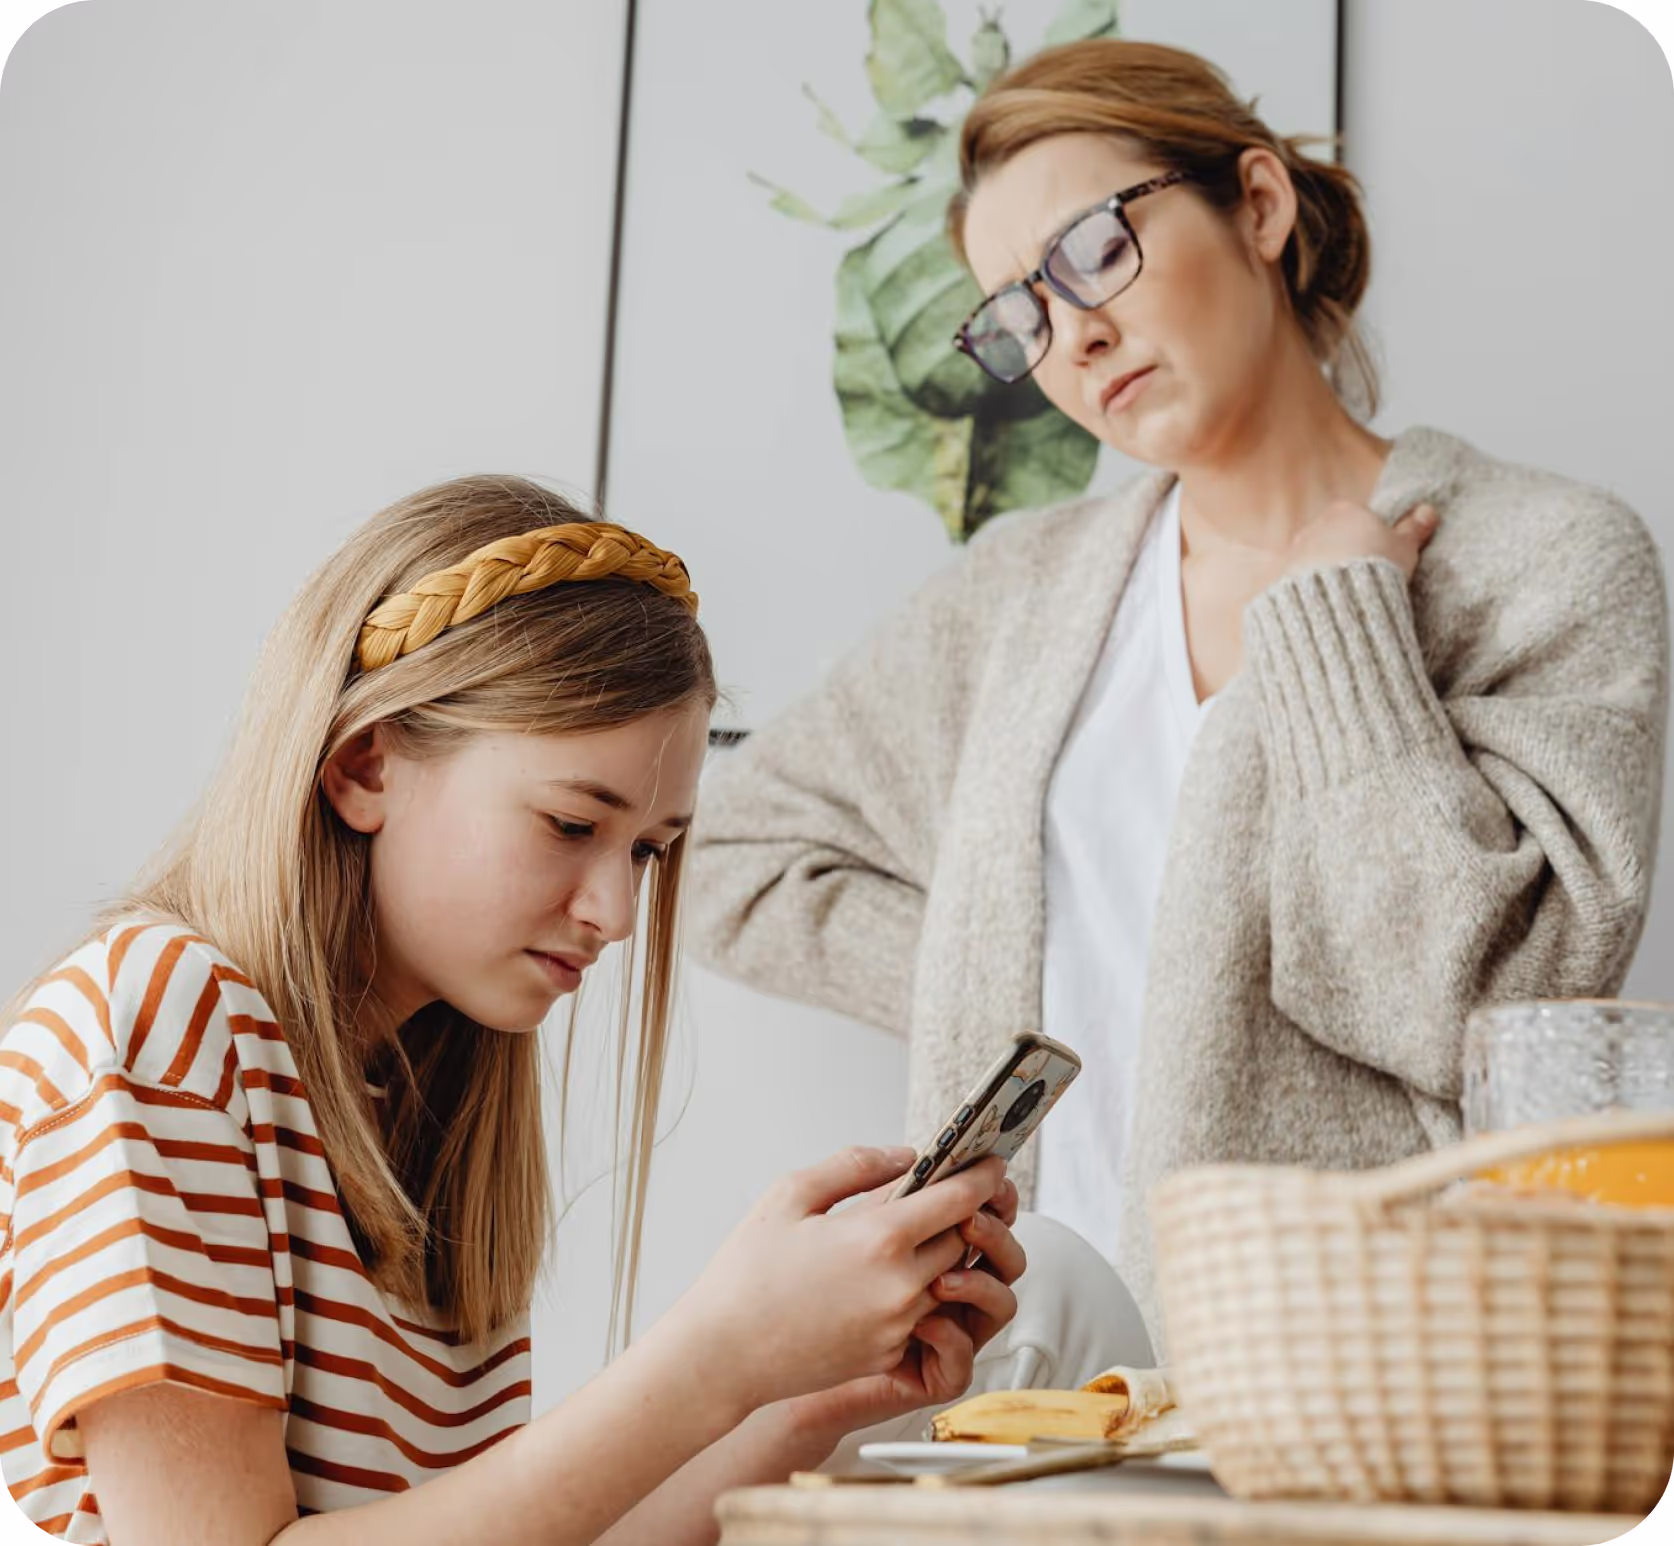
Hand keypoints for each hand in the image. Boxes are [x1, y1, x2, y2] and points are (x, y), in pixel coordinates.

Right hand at [668, 1147, 1008, 1414]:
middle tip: (949, 1192)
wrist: (721, 1354)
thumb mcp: (791, 1195)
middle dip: (962, 1214)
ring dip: (941, 1253)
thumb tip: (905, 1156)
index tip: (991, 1162)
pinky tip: (882, 1275)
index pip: (960, 1199)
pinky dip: (917, 1290)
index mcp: (879, 1238)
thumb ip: (854, 1166)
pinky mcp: (890, 1353)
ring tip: (912, 1232)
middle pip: (964, 1238)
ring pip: (948, 1277)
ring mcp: (898, 1325)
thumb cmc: (747, 1270)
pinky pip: (924, 1313)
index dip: (982, 1175)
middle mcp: (900, 1285)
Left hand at [1277, 499, 1438, 584]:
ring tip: (1339, 599)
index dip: (1370, 541)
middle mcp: (1314, 527)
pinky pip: (1290, 580)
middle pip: (1331, 539)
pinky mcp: (1279, 577)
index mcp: (1344, 511)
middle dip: (1343, 556)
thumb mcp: (1404, 548)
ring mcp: (1294, 551)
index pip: (1358, 519)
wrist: (1340, 599)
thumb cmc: (1378, 568)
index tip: (1379, 561)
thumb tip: (1429, 511)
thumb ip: (1413, 529)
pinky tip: (1315, 606)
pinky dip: (1301, 590)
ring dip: (1321, 575)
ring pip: (1310, 560)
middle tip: (1360, 582)